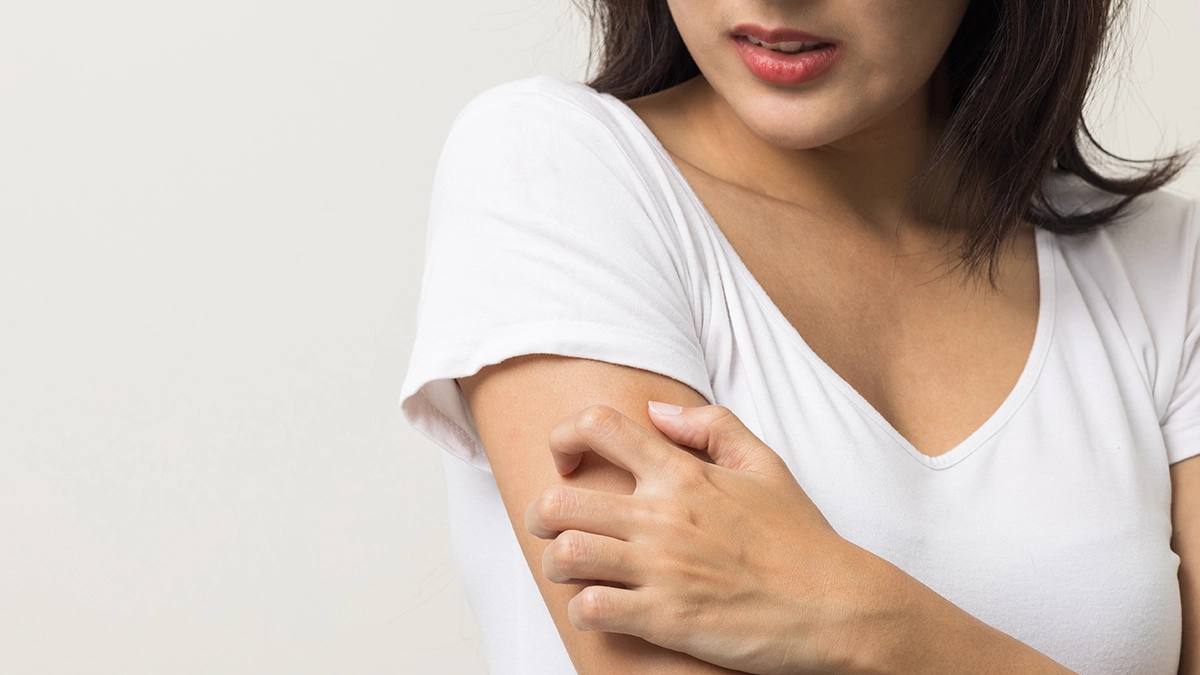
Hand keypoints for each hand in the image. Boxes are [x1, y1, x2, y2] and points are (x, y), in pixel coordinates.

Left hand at [526, 402, 900, 674]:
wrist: (836, 607)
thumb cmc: (800, 540)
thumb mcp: (765, 465)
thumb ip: (711, 426)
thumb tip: (656, 411)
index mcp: (684, 473)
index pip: (598, 425)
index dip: (564, 436)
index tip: (566, 460)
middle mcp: (664, 516)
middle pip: (559, 501)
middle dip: (542, 514)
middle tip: (553, 526)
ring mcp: (662, 569)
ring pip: (564, 556)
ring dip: (557, 564)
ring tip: (574, 570)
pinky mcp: (666, 618)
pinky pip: (590, 609)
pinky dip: (584, 610)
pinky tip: (603, 608)